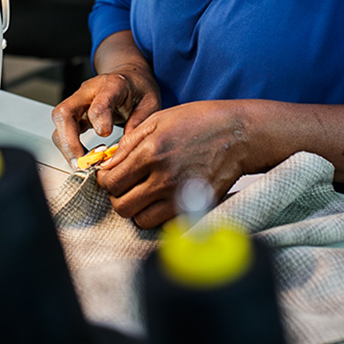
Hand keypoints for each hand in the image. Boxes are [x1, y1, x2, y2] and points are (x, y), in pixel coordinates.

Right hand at [51, 68, 160, 167]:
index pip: (98, 103)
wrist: (129, 77)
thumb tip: (127, 149)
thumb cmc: (139, 88)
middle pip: (65, 112)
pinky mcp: (74, 112)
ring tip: (83, 165)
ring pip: (60, 122)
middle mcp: (89, 91)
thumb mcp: (150, 103)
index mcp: (112, 85)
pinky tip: (82, 158)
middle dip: (70, 142)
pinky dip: (68, 146)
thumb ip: (139, 124)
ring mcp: (78, 100)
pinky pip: (63, 129)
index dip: (99, 120)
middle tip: (82, 163)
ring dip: (67, 147)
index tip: (105, 135)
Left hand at [96, 100, 247, 228]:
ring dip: (137, 209)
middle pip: (122, 206)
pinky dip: (157, 215)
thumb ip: (129, 144)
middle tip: (125, 186)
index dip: (105, 180)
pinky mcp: (194, 207)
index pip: (111, 182)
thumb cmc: (201, 121)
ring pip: (140, 221)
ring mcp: (180, 195)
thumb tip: (108, 165)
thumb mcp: (159, 119)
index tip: (110, 176)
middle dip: (118, 197)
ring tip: (144, 193)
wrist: (238, 134)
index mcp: (151, 152)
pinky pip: (163, 224)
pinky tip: (161, 198)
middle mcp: (164, 177)